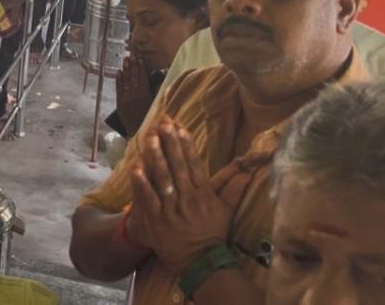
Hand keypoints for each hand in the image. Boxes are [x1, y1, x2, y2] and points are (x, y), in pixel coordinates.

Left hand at [114, 56, 153, 135]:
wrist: (139, 133)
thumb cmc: (151, 120)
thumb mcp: (156, 106)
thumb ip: (157, 93)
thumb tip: (159, 80)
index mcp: (145, 95)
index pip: (142, 77)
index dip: (141, 67)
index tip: (140, 58)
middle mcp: (134, 95)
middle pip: (133, 77)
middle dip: (132, 65)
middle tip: (131, 55)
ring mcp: (125, 99)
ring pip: (125, 81)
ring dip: (125, 70)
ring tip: (125, 60)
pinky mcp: (119, 103)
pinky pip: (118, 89)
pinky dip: (118, 80)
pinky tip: (118, 72)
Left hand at [129, 118, 250, 273]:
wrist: (201, 263)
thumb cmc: (212, 235)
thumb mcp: (226, 211)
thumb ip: (234, 189)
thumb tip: (248, 171)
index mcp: (204, 194)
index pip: (195, 164)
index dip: (187, 145)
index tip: (180, 127)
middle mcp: (188, 198)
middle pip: (178, 165)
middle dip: (170, 142)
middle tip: (163, 122)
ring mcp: (172, 209)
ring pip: (162, 178)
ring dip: (155, 156)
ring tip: (149, 137)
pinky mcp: (158, 220)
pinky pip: (149, 198)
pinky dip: (142, 183)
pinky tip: (135, 167)